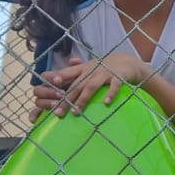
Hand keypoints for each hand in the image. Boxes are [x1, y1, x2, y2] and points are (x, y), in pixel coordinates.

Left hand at [33, 53, 154, 118]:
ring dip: (83, 99)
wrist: (127, 62)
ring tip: (76, 112)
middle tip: (58, 112)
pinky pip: (114, 86)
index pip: (67, 74)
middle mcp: (92, 71)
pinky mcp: (118, 77)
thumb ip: (74, 69)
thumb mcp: (88, 66)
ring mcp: (105, 74)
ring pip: (91, 87)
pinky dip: (110, 94)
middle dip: (67, 99)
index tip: (48, 89)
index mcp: (83, 69)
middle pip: (77, 85)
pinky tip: (106, 103)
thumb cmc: (104, 67)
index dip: (58, 79)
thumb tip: (57, 73)